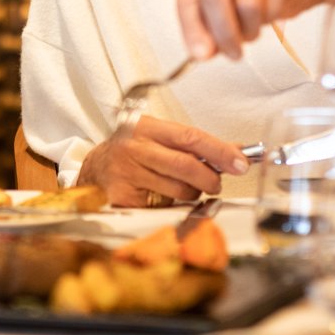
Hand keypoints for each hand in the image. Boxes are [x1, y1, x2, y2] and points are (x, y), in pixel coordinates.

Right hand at [75, 114, 247, 206]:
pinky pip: (163, 207)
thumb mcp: (159, 138)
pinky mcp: (124, 198)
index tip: (240, 163)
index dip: (220, 151)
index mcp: (146, 127)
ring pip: (178, 190)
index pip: (191, 137)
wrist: (94, 170)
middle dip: (210, 178)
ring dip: (191, 193)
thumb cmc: (133, 153)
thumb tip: (237, 152)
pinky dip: (172, 206)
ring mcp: (127, 173)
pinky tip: (162, 197)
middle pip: (186, 166)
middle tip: (216, 184)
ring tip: (183, 188)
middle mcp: (134, 148)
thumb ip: (195, 145)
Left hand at [175, 0, 329, 59]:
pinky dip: (273, 16)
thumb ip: (203, 31)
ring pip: (248, 5)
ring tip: (251, 28)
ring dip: (251, 29)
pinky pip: (274, 3)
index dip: (193, 30)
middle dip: (225, 34)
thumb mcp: (212, 13)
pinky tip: (270, 9)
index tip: (202, 54)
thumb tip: (202, 52)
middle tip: (233, 53)